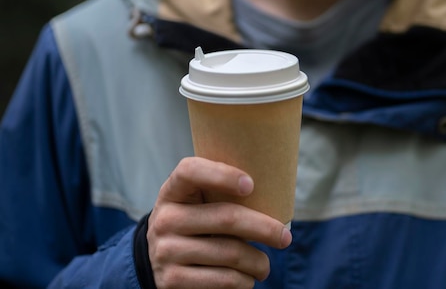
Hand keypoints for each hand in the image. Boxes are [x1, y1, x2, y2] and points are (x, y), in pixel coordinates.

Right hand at [148, 157, 291, 288]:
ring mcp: (166, 251)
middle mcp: (165, 219)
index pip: (190, 171)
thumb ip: (220, 195)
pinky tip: (247, 279)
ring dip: (259, 262)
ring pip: (231, 253)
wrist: (157, 264)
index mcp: (172, 191)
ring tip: (264, 265)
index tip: (251, 184)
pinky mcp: (172, 280)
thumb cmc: (193, 225)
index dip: (222, 174)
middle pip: (226, 217)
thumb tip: (276, 197)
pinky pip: (224, 280)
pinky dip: (244, 281)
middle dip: (265, 229)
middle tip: (285, 237)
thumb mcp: (195, 205)